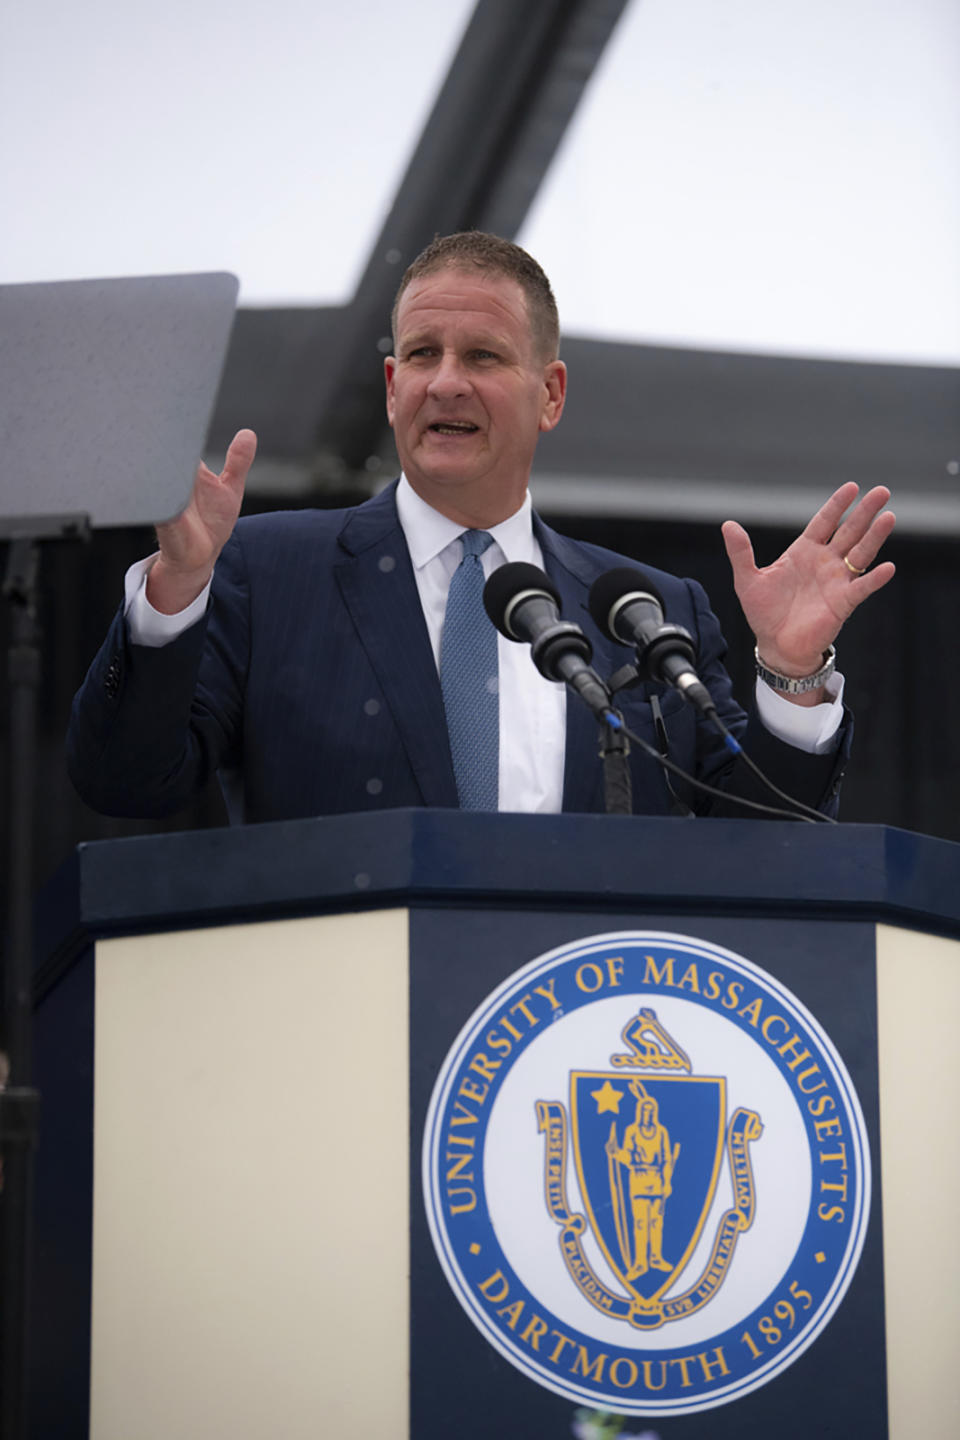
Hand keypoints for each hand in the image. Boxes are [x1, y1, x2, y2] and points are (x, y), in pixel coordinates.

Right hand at [147, 430, 256, 613]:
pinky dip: (164, 495)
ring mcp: (166, 497)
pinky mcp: (163, 518)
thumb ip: (238, 462)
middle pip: (166, 452)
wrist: (198, 555)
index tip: (182, 405)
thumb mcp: (230, 488)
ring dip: (166, 465)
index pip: (182, 439)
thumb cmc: (211, 519)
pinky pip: (159, 503)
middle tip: (171, 426)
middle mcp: (173, 479)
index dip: (182, 424)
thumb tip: (248, 433)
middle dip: (168, 441)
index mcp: (187, 468)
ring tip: (175, 457)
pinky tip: (173, 489)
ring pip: (160, 473)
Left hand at [721, 484, 894, 697]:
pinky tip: (887, 567)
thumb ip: (741, 552)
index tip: (851, 487)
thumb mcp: (748, 580)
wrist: (775, 646)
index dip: (837, 505)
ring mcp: (837, 581)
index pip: (824, 522)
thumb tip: (727, 525)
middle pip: (849, 531)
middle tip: (881, 491)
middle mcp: (825, 562)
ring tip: (888, 517)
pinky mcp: (843, 602)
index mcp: (804, 552)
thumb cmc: (764, 613)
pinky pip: (862, 587)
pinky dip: (874, 578)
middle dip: (865, 512)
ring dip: (875, 536)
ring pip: (860, 553)